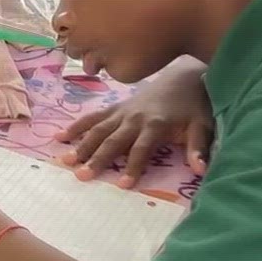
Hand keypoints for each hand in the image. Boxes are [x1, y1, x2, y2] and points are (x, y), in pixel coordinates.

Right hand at [59, 58, 212, 185]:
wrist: (184, 76)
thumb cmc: (194, 105)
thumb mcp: (202, 125)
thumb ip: (198, 147)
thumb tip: (201, 169)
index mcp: (155, 124)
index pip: (141, 149)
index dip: (133, 166)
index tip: (123, 185)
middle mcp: (134, 118)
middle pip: (113, 141)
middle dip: (97, 159)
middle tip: (82, 176)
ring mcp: (121, 112)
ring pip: (98, 130)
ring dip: (81, 145)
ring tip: (65, 161)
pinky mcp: (115, 108)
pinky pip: (93, 117)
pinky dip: (76, 126)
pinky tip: (59, 137)